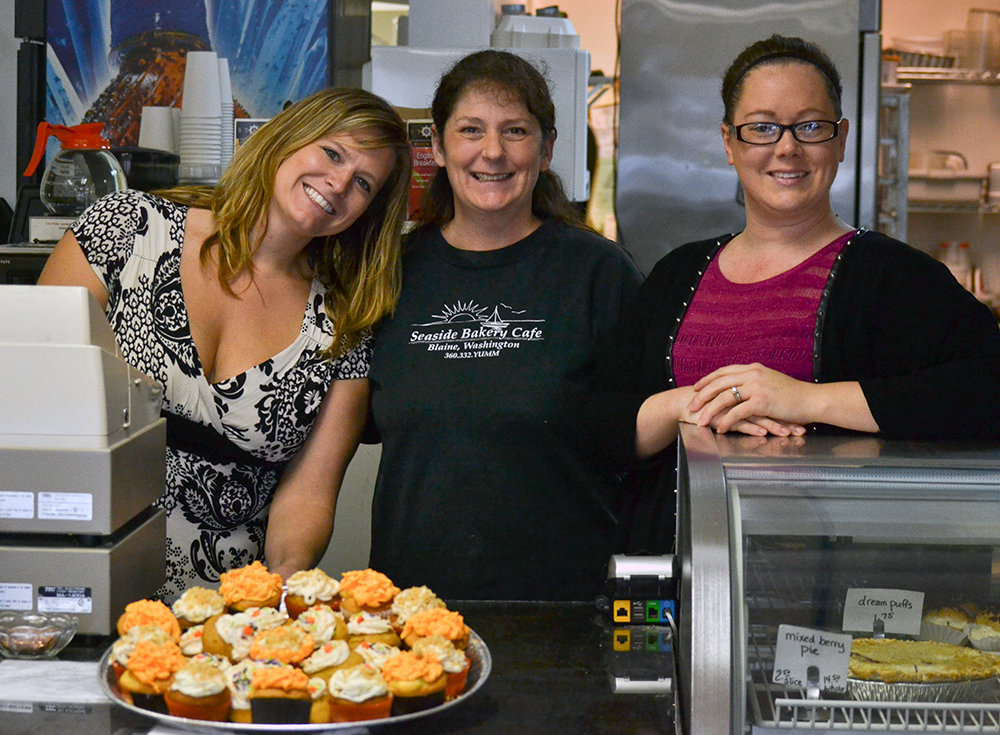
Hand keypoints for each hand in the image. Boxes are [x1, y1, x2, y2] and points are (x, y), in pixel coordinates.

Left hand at [688, 363, 808, 434]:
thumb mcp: (771, 381)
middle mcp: (753, 374)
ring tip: (701, 421)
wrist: (813, 399)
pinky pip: (737, 412)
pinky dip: (726, 421)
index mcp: (753, 368)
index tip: (696, 388)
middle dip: (702, 395)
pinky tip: (720, 429)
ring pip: (725, 398)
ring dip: (710, 410)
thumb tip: (742, 387)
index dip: (708, 380)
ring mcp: (757, 387)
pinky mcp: (762, 401)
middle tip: (691, 406)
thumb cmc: (794, 395)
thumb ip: (755, 382)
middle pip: (719, 383)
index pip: (724, 371)